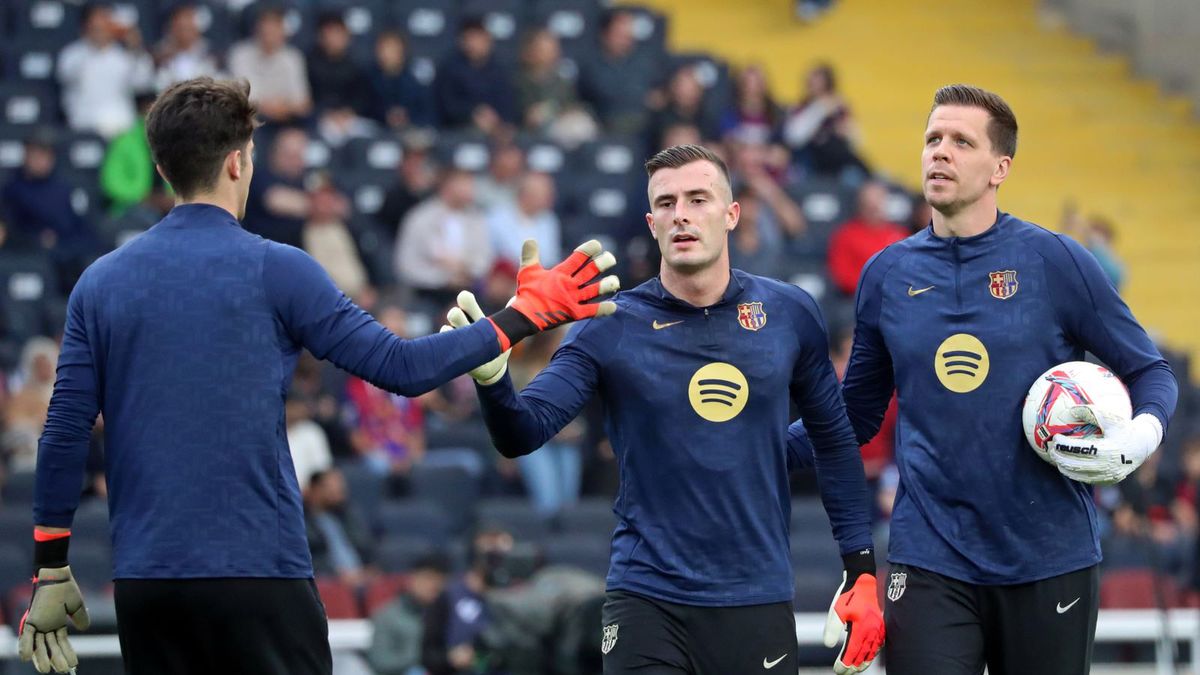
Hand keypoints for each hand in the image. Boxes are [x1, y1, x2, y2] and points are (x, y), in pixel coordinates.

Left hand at [18, 566, 89, 673]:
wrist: (57, 576)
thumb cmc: (67, 588)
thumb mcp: (77, 605)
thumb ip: (81, 618)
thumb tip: (85, 628)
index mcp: (57, 623)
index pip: (61, 643)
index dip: (67, 653)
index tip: (73, 664)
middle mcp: (47, 626)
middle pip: (50, 647)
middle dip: (56, 659)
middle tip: (61, 670)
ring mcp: (38, 624)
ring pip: (39, 645)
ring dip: (42, 658)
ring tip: (46, 670)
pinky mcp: (31, 620)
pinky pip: (26, 636)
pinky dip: (25, 647)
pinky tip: (27, 658)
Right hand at [440, 291, 510, 384]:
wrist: (492, 366)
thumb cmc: (497, 343)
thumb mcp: (505, 329)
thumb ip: (509, 314)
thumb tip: (519, 299)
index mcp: (475, 316)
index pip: (465, 300)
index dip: (465, 299)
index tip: (465, 299)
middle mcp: (463, 325)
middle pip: (454, 314)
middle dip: (456, 315)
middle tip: (460, 317)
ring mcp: (457, 338)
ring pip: (447, 329)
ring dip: (454, 331)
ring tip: (466, 338)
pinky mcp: (454, 352)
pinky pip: (447, 346)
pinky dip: (453, 345)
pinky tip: (462, 349)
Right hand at [486, 239, 618, 350]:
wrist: (524, 316)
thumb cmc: (526, 293)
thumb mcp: (527, 271)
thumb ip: (530, 255)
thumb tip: (530, 238)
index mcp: (559, 274)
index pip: (578, 258)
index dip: (589, 250)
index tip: (597, 245)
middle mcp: (569, 285)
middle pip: (590, 272)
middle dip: (602, 263)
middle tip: (611, 258)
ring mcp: (572, 300)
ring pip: (594, 290)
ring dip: (607, 285)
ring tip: (615, 281)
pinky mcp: (574, 314)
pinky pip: (592, 311)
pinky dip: (603, 309)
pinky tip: (614, 306)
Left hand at [823, 552, 883, 673]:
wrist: (863, 581)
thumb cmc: (847, 596)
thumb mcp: (835, 611)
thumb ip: (832, 629)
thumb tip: (828, 646)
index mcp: (861, 629)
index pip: (852, 653)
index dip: (844, 663)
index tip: (837, 670)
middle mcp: (872, 631)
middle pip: (863, 655)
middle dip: (854, 667)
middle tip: (845, 673)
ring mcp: (878, 628)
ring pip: (872, 652)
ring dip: (864, 662)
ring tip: (856, 669)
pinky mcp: (881, 624)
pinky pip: (879, 644)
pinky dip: (873, 652)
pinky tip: (869, 655)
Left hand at [1050, 406, 1161, 484]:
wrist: (1143, 445)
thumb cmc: (1124, 427)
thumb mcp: (1110, 418)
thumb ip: (1090, 412)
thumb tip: (1070, 410)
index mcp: (1107, 451)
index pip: (1078, 450)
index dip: (1063, 445)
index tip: (1054, 438)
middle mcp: (1107, 466)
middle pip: (1074, 465)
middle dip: (1059, 457)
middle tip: (1050, 449)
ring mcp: (1108, 476)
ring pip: (1078, 475)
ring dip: (1064, 467)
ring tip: (1055, 457)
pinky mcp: (1109, 481)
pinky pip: (1087, 479)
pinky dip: (1074, 473)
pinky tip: (1066, 465)